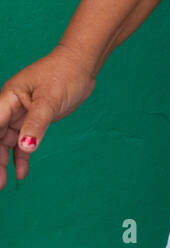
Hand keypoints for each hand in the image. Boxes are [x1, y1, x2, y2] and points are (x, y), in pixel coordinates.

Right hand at [0, 45, 97, 188]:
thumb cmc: (65, 72)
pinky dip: (22, 156)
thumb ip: (36, 123)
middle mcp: (11, 107)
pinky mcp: (34, 120)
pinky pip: (23, 142)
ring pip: (7, 142)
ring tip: (4, 183)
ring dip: (4, 162)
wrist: (83, 64)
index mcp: (8, 98)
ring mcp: (21, 114)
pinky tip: (22, 173)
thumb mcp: (50, 99)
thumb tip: (25, 146)